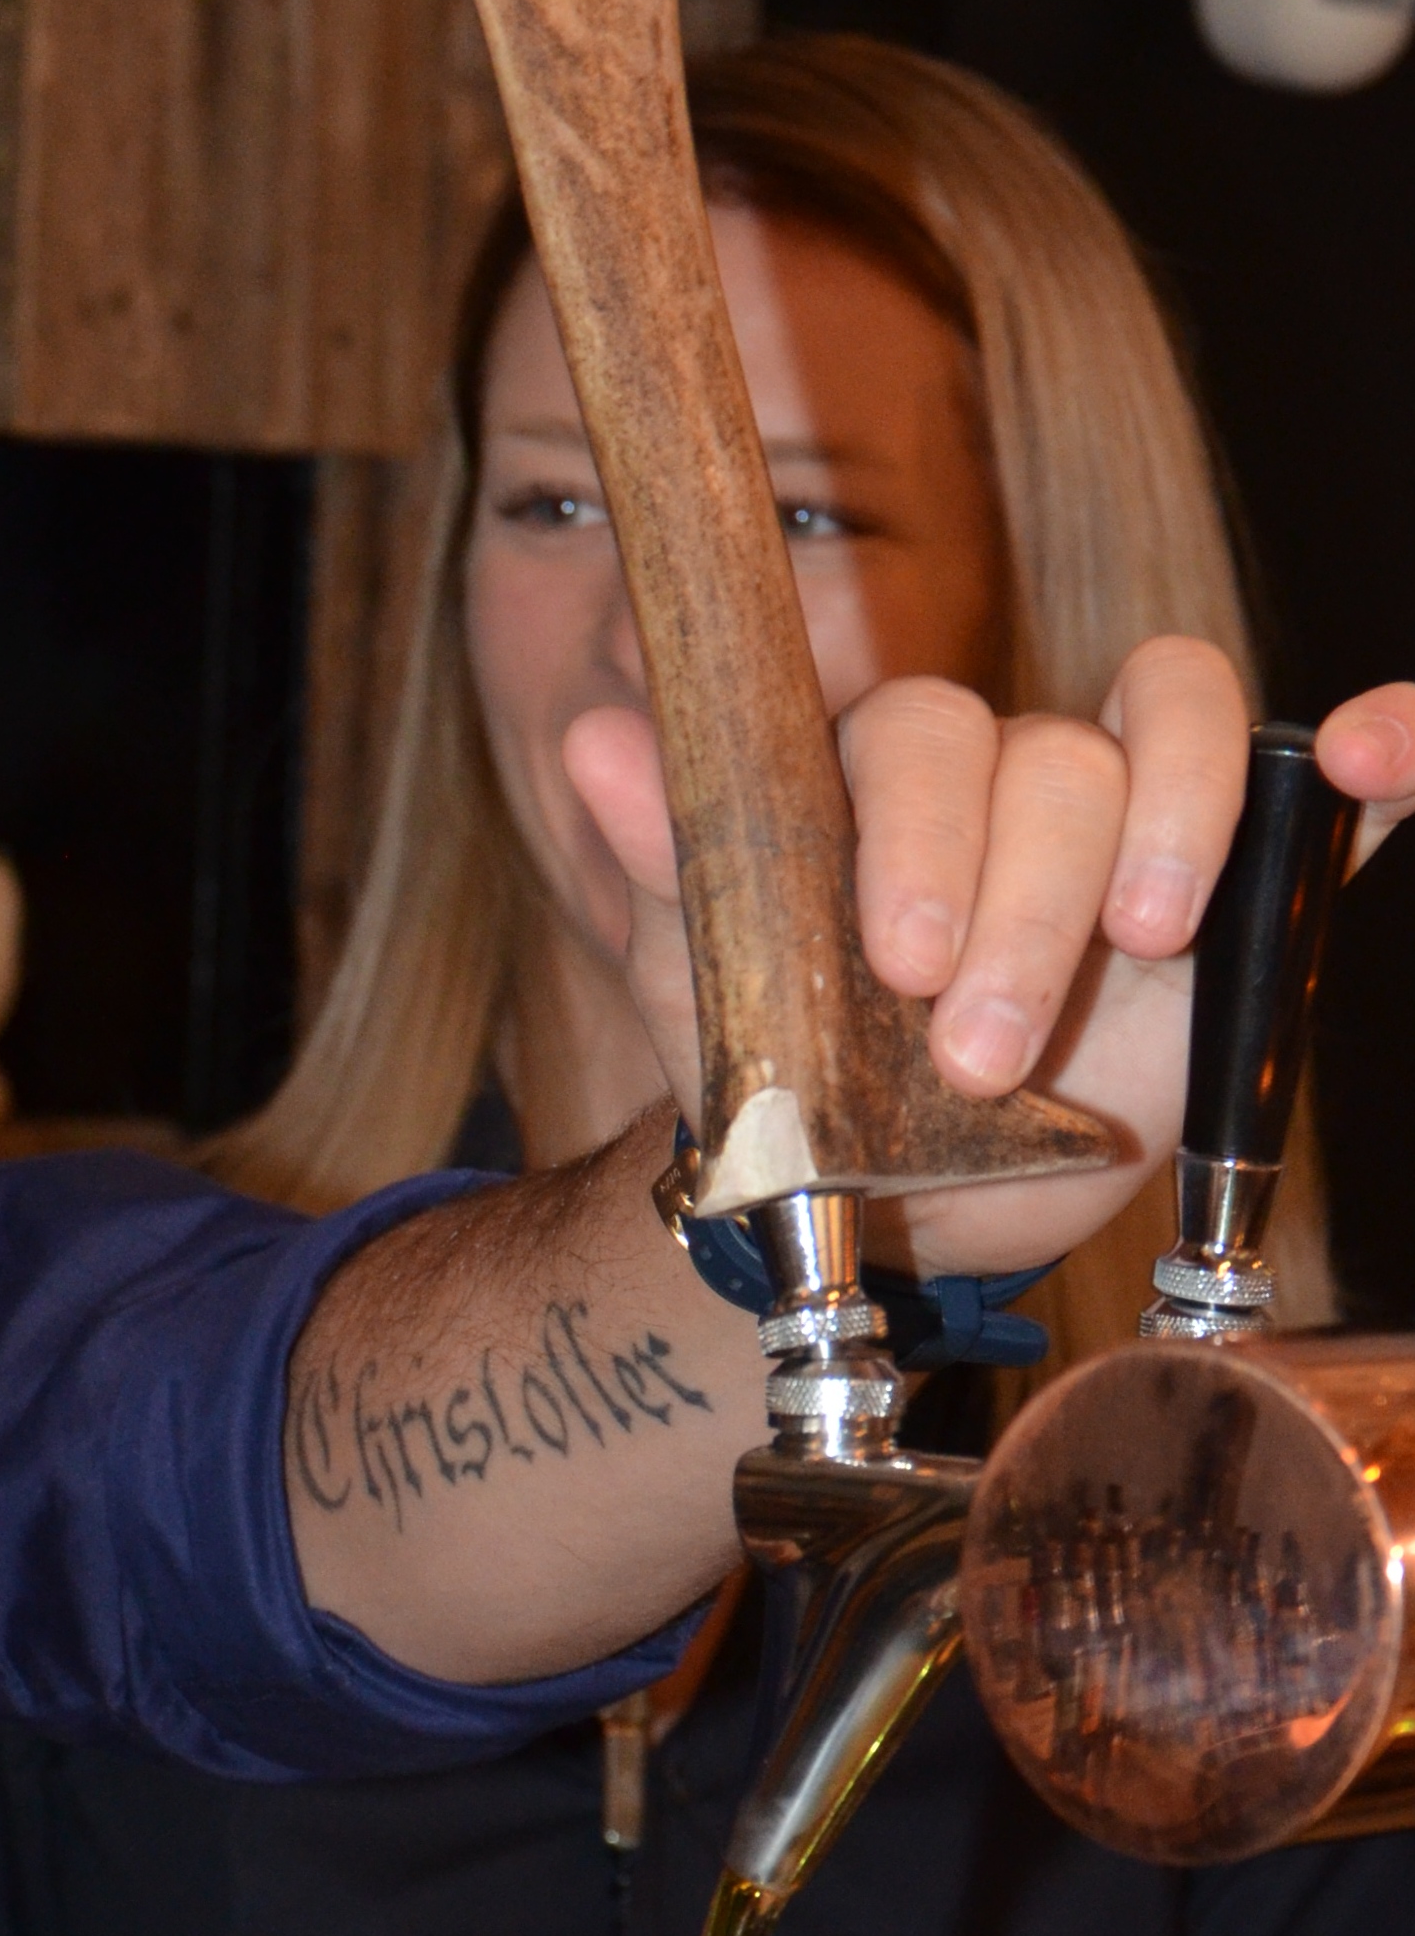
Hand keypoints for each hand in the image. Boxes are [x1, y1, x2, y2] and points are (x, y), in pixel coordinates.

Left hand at [563, 650, 1414, 1277]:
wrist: (879, 1206)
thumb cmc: (795, 1073)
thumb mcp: (713, 984)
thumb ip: (670, 861)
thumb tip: (599, 739)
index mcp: (891, 780)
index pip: (929, 729)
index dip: (927, 826)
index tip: (898, 959)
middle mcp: (1021, 778)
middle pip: (1057, 755)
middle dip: (1021, 900)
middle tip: (972, 1047)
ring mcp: (1138, 824)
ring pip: (1176, 748)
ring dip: (1165, 838)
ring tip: (1141, 946)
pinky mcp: (1243, 894)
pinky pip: (1332, 794)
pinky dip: (1390, 750)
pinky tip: (1384, 758)